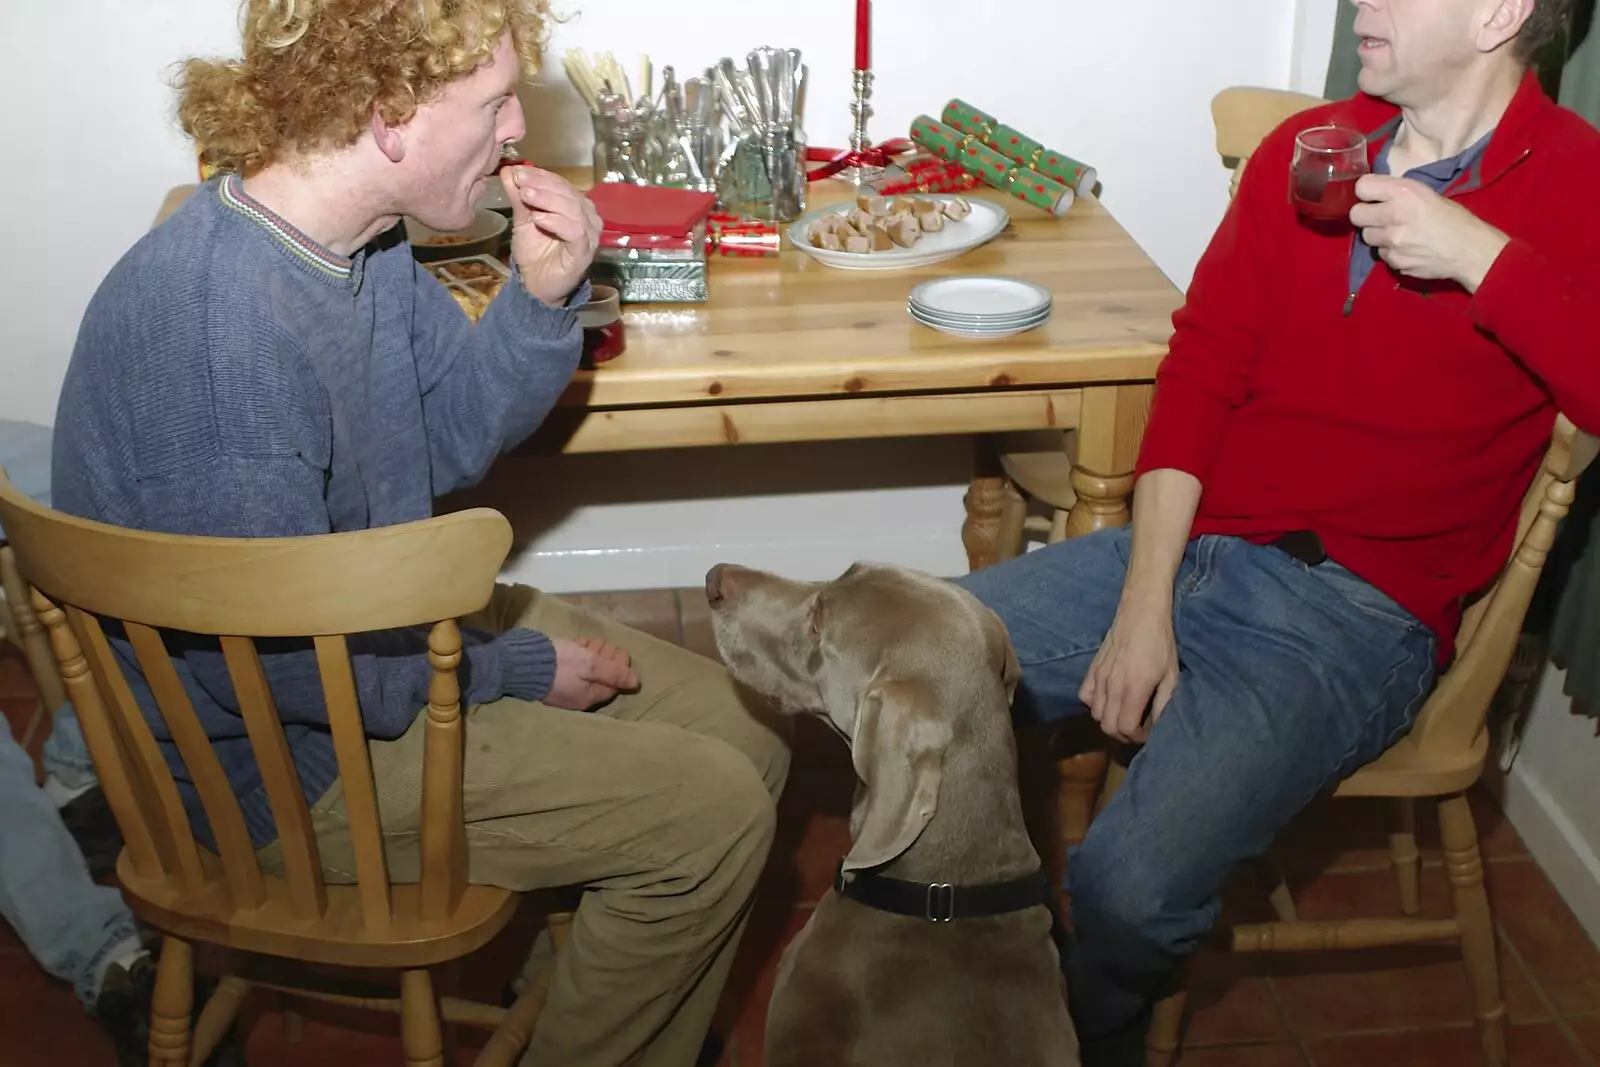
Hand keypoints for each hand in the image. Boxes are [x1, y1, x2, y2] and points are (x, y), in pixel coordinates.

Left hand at [501, 166, 602, 306]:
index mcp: (576, 205)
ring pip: (573, 209)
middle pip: (568, 193)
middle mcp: (588, 217)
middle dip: (542, 184)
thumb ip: (518, 196)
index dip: (540, 175)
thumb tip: (508, 169)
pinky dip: (556, 221)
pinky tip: (538, 218)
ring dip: (548, 199)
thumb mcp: (523, 219)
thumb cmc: (535, 253)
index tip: (518, 171)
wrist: (536, 286)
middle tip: (520, 180)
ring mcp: (589, 235)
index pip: (561, 183)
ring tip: (525, 196)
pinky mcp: (585, 251)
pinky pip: (575, 231)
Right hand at [545, 637, 638, 710]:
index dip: (620, 665)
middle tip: (604, 644)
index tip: (618, 650)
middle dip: (606, 659)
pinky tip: (578, 645)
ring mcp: (563, 688)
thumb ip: (613, 673)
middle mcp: (577, 696)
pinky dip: (578, 656)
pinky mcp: (552, 677)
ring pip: (586, 671)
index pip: (614, 683)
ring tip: (592, 642)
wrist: (519, 664)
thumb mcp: (590, 665)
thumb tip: (636, 683)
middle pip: (600, 677)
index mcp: (588, 697)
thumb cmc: (560, 663)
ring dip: (593, 654)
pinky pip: (572, 668)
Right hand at [1078, 601, 1179, 743]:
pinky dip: (1094, 704)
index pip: (1126, 728)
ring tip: (1124, 714)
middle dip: (1123, 734)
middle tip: (1137, 728)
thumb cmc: (1161, 644)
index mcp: (1134, 689)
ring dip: (1109, 720)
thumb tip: (1158, 726)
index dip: (1138, 737)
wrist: (1141, 613)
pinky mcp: (1092, 669)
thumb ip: (1164, 704)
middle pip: (1108, 726)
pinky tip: (1108, 699)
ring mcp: (1099, 677)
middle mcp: (1112, 686)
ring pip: (1095, 714)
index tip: (1148, 732)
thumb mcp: (1172, 676)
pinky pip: (1084, 696)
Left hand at [1349, 174, 1509, 292]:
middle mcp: (1393, 214)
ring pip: (1367, 236)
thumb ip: (1398, 193)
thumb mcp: (1427, 194)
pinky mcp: (1394, 260)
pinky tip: (1407, 248)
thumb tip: (1376, 195)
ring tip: (1399, 234)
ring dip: (1378, 235)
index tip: (1372, 197)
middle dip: (1365, 215)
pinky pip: (1381, 254)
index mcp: (1403, 192)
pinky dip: (1390, 252)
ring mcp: (1392, 241)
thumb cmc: (1453, 218)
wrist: (1471, 250)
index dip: (1365, 193)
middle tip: (1380, 217)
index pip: (1361, 186)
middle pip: (1356, 214)